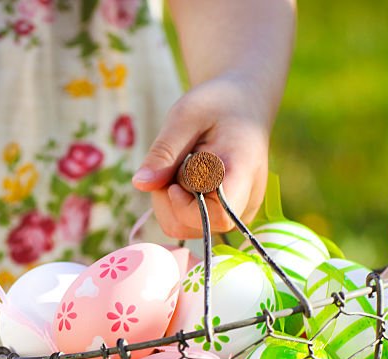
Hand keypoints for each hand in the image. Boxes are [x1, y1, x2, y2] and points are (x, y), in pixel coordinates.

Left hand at [131, 74, 271, 238]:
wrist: (244, 103)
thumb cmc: (217, 104)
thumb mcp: (185, 117)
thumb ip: (165, 152)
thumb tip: (140, 184)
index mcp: (243, 172)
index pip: (218, 216)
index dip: (186, 207)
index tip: (173, 182)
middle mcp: (246, 200)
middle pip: (195, 225)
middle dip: (168, 200)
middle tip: (173, 163)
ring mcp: (237, 211)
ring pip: (186, 227)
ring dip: (168, 202)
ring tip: (180, 166)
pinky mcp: (224, 214)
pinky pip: (189, 222)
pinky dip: (175, 203)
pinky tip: (184, 177)